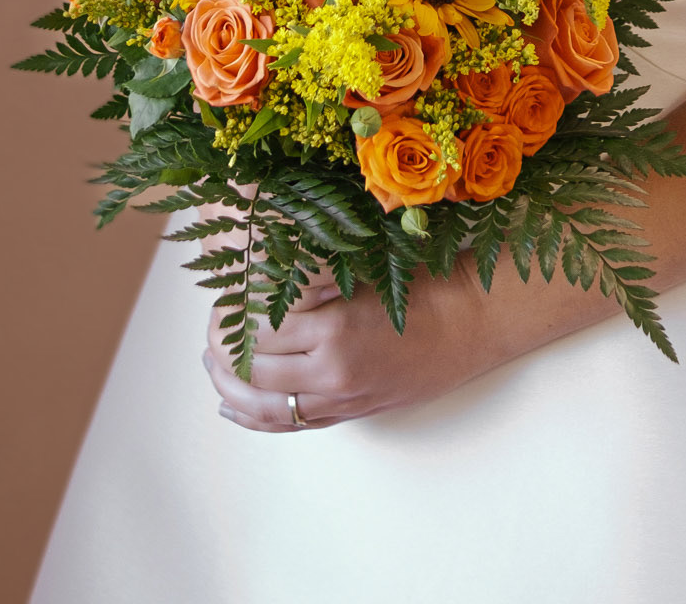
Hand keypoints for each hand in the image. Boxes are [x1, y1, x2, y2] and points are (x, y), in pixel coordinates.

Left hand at [201, 255, 497, 432]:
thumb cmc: (426, 282)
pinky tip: (230, 403)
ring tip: (210, 359)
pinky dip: (253, 416)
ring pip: (263, 405)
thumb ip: (313, 271)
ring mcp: (341, 399)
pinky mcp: (351, 412)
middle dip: (222, 344)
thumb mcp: (365, 264)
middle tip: (213, 318)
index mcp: (335, 329)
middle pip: (253, 368)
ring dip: (228, 383)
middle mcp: (332, 373)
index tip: (226, 287)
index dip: (234, 307)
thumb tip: (258, 260)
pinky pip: (289, 424)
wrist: (475, 321)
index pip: (258, 327)